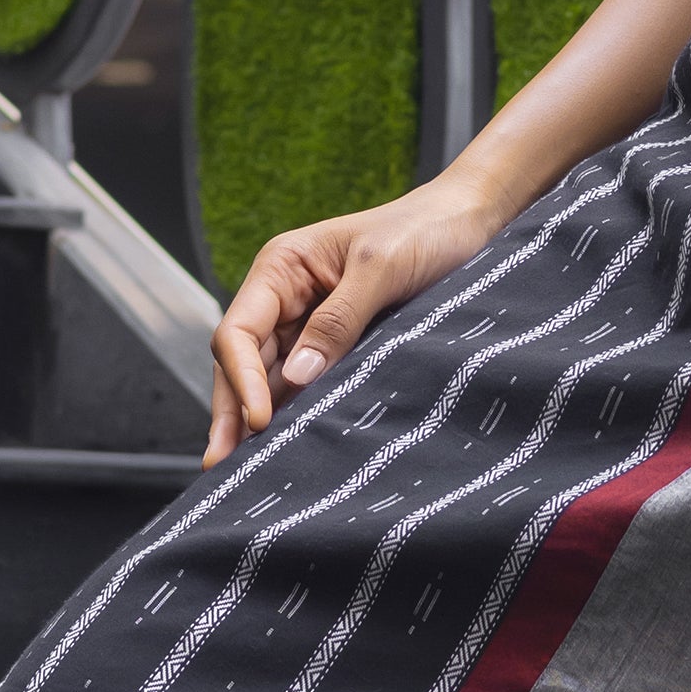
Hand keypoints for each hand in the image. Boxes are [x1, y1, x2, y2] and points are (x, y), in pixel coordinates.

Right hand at [204, 171, 505, 463]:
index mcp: (282, 268)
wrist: (469, 221)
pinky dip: (294, 413)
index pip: (238, 331)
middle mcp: (285, 298)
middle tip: (221, 464)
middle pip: (241, 363)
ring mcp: (309, 325)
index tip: (259, 421)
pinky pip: (308, 384)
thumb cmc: (424, 230)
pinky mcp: (339, 346)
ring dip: (257, 421)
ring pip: (269, 380)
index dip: (241, 379)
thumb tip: (297, 377)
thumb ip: (339, 319)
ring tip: (244, 470)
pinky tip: (287, 446)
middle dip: (232, 412)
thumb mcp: (382, 267)